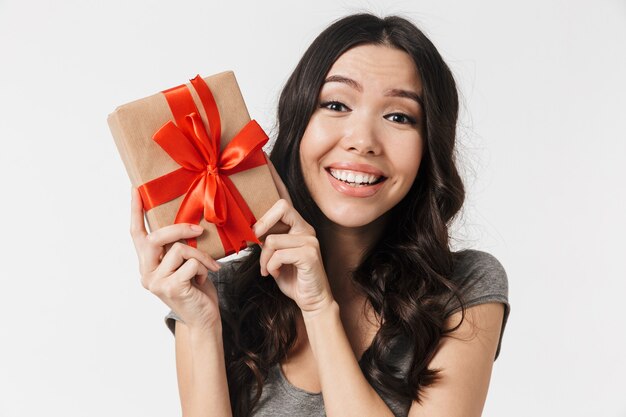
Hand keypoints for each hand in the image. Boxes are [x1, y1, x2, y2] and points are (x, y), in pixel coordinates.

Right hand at [130, 187, 221, 329]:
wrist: (204, 319)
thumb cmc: (196, 289)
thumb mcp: (184, 264)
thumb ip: (177, 249)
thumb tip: (189, 225)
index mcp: (147, 264)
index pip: (137, 234)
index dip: (136, 211)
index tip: (136, 190)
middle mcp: (146, 273)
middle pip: (156, 238)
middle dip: (179, 229)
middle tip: (198, 230)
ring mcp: (156, 282)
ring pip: (179, 250)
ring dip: (200, 256)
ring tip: (206, 269)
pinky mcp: (171, 287)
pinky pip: (191, 263)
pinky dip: (204, 268)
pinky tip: (202, 281)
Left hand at [253, 159, 333, 314]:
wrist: (311, 300)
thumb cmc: (291, 277)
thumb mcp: (273, 256)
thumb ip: (265, 240)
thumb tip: (249, 231)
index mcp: (296, 225)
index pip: (283, 197)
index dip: (274, 178)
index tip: (264, 158)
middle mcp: (305, 228)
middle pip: (280, 207)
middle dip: (262, 225)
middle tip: (256, 241)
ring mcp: (310, 240)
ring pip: (273, 237)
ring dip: (264, 257)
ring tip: (268, 269)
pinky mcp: (310, 254)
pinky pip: (279, 253)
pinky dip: (271, 266)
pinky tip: (276, 274)